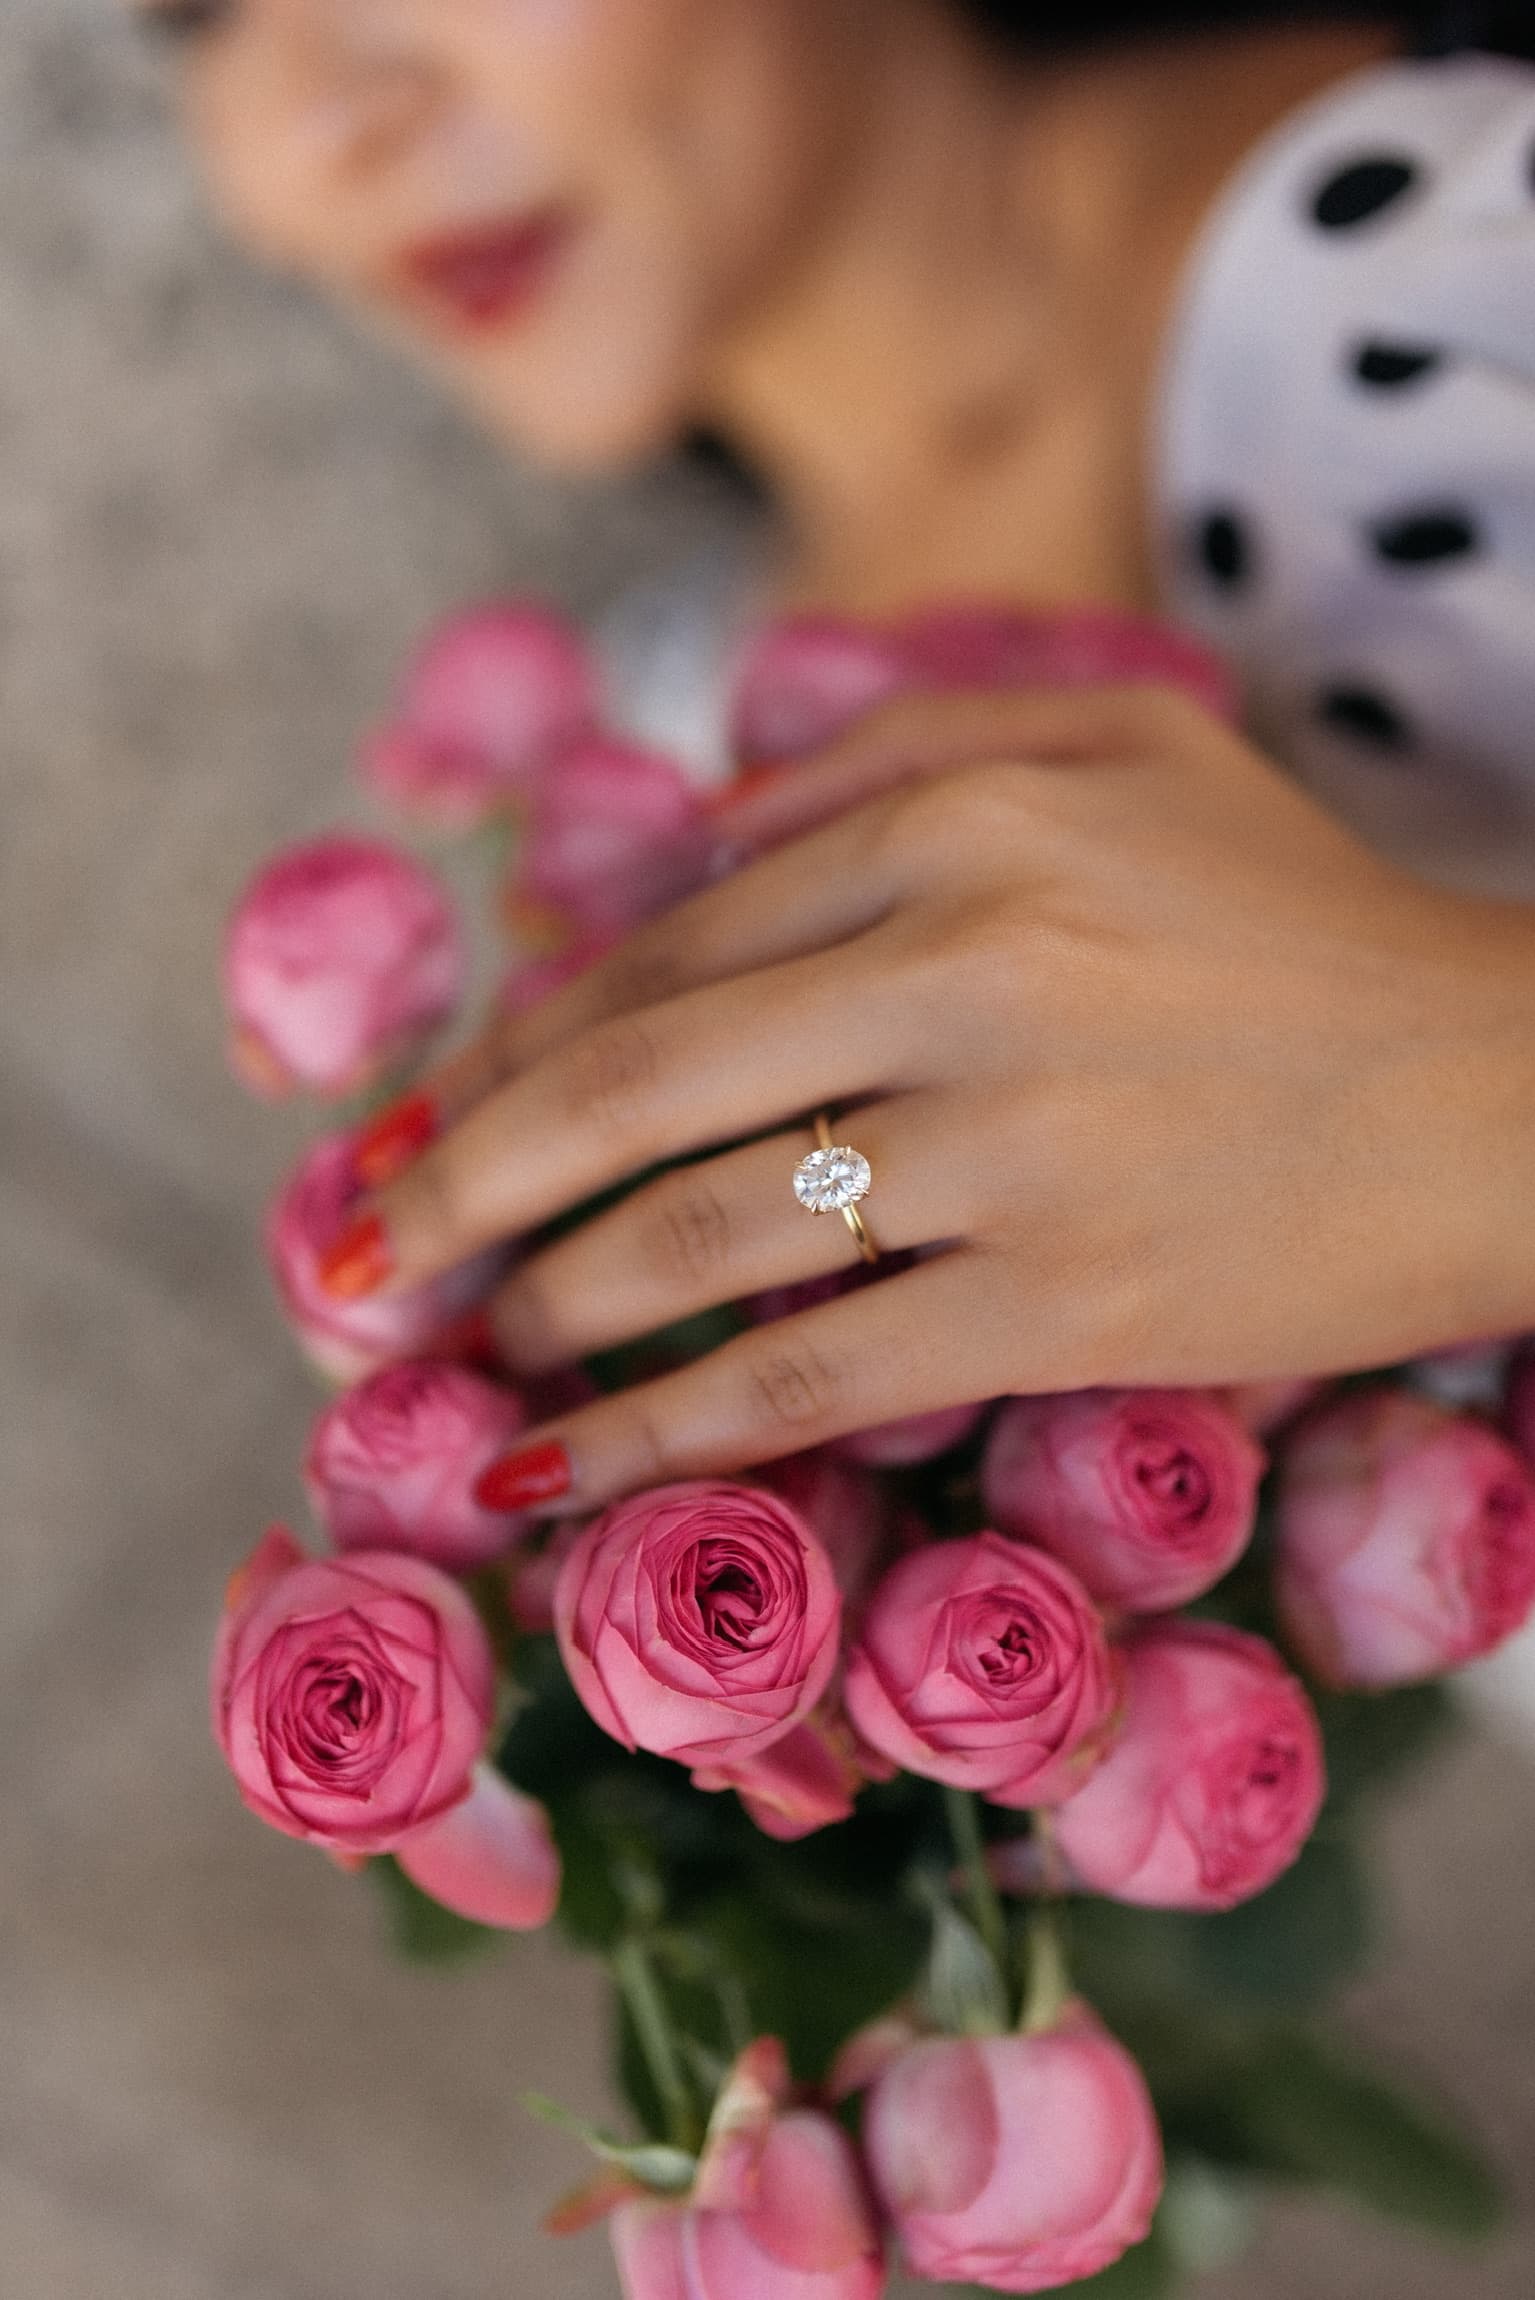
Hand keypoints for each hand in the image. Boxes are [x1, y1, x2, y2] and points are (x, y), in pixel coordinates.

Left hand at [332, 684, 1534, 1511]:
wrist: (1512, 1092)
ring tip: (467, 1343)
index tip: (423, 1121)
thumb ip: (904, 744)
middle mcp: (963, 964)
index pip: (668, 948)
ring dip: (544, 1298)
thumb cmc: (1307, 919)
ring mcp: (1009, 1141)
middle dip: (463, 1175)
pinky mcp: (1064, 1298)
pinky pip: (809, 1370)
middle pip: (634, 1078)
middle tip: (355, 1251)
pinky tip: (555, 1476)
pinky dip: (658, 1429)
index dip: (516, 1044)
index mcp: (957, 825)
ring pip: (699, 1229)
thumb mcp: (1126, 749)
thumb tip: (704, 824)